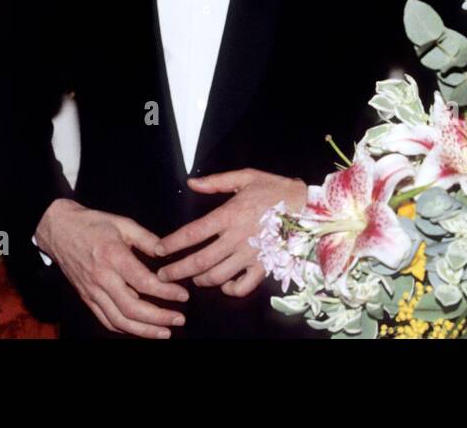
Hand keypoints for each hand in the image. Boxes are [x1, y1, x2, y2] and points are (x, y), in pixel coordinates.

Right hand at [35, 198, 189, 338]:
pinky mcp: (87, 298)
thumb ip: (147, 239)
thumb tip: (168, 253)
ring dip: (144, 330)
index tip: (183, 295)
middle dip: (159, 318)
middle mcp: (102, 278)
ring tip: (164, 332)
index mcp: (113, 257)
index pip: (144, 282)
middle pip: (132, 307)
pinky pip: (105, 319)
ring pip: (118, 320)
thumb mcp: (124, 223)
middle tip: (179, 319)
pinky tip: (140, 330)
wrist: (59, 229)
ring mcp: (92, 291)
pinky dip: (124, 328)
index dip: (166, 292)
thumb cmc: (92, 224)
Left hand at [156, 170, 307, 297]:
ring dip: (200, 280)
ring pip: (217, 276)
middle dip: (176, 271)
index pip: (193, 233)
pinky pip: (243, 286)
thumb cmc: (276, 189)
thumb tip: (191, 183)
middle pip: (199, 261)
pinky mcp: (265, 266)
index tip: (158, 250)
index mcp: (230, 214)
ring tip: (192, 278)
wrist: (308, 206)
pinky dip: (230, 289)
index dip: (172, 244)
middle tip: (162, 276)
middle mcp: (238, 237)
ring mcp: (251, 255)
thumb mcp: (246, 177)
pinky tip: (224, 284)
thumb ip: (217, 181)